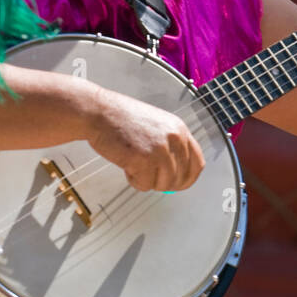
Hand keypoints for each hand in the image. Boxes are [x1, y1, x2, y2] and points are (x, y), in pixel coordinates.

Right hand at [88, 88, 204, 191]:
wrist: (99, 111)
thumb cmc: (121, 118)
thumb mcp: (156, 126)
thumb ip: (170, 146)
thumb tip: (176, 175)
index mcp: (179, 129)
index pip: (198, 164)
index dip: (187, 179)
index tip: (177, 184)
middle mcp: (174, 138)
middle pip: (180, 178)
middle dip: (163, 182)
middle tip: (148, 175)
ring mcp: (160, 149)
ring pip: (163, 184)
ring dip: (146, 180)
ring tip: (134, 164)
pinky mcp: (144, 159)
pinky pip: (145, 184)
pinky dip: (134, 180)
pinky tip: (126, 164)